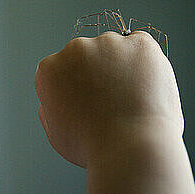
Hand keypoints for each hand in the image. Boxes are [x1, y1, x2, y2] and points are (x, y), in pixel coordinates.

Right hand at [34, 31, 183, 167]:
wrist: (131, 150)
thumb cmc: (94, 148)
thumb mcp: (56, 131)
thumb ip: (52, 105)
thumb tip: (62, 91)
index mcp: (49, 69)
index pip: (62, 71)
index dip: (76, 91)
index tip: (88, 109)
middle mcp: (74, 49)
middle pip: (87, 56)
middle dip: (97, 74)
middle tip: (113, 105)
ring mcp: (108, 43)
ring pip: (115, 49)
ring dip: (121, 67)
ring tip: (131, 100)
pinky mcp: (139, 44)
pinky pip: (141, 45)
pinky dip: (145, 61)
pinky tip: (145, 86)